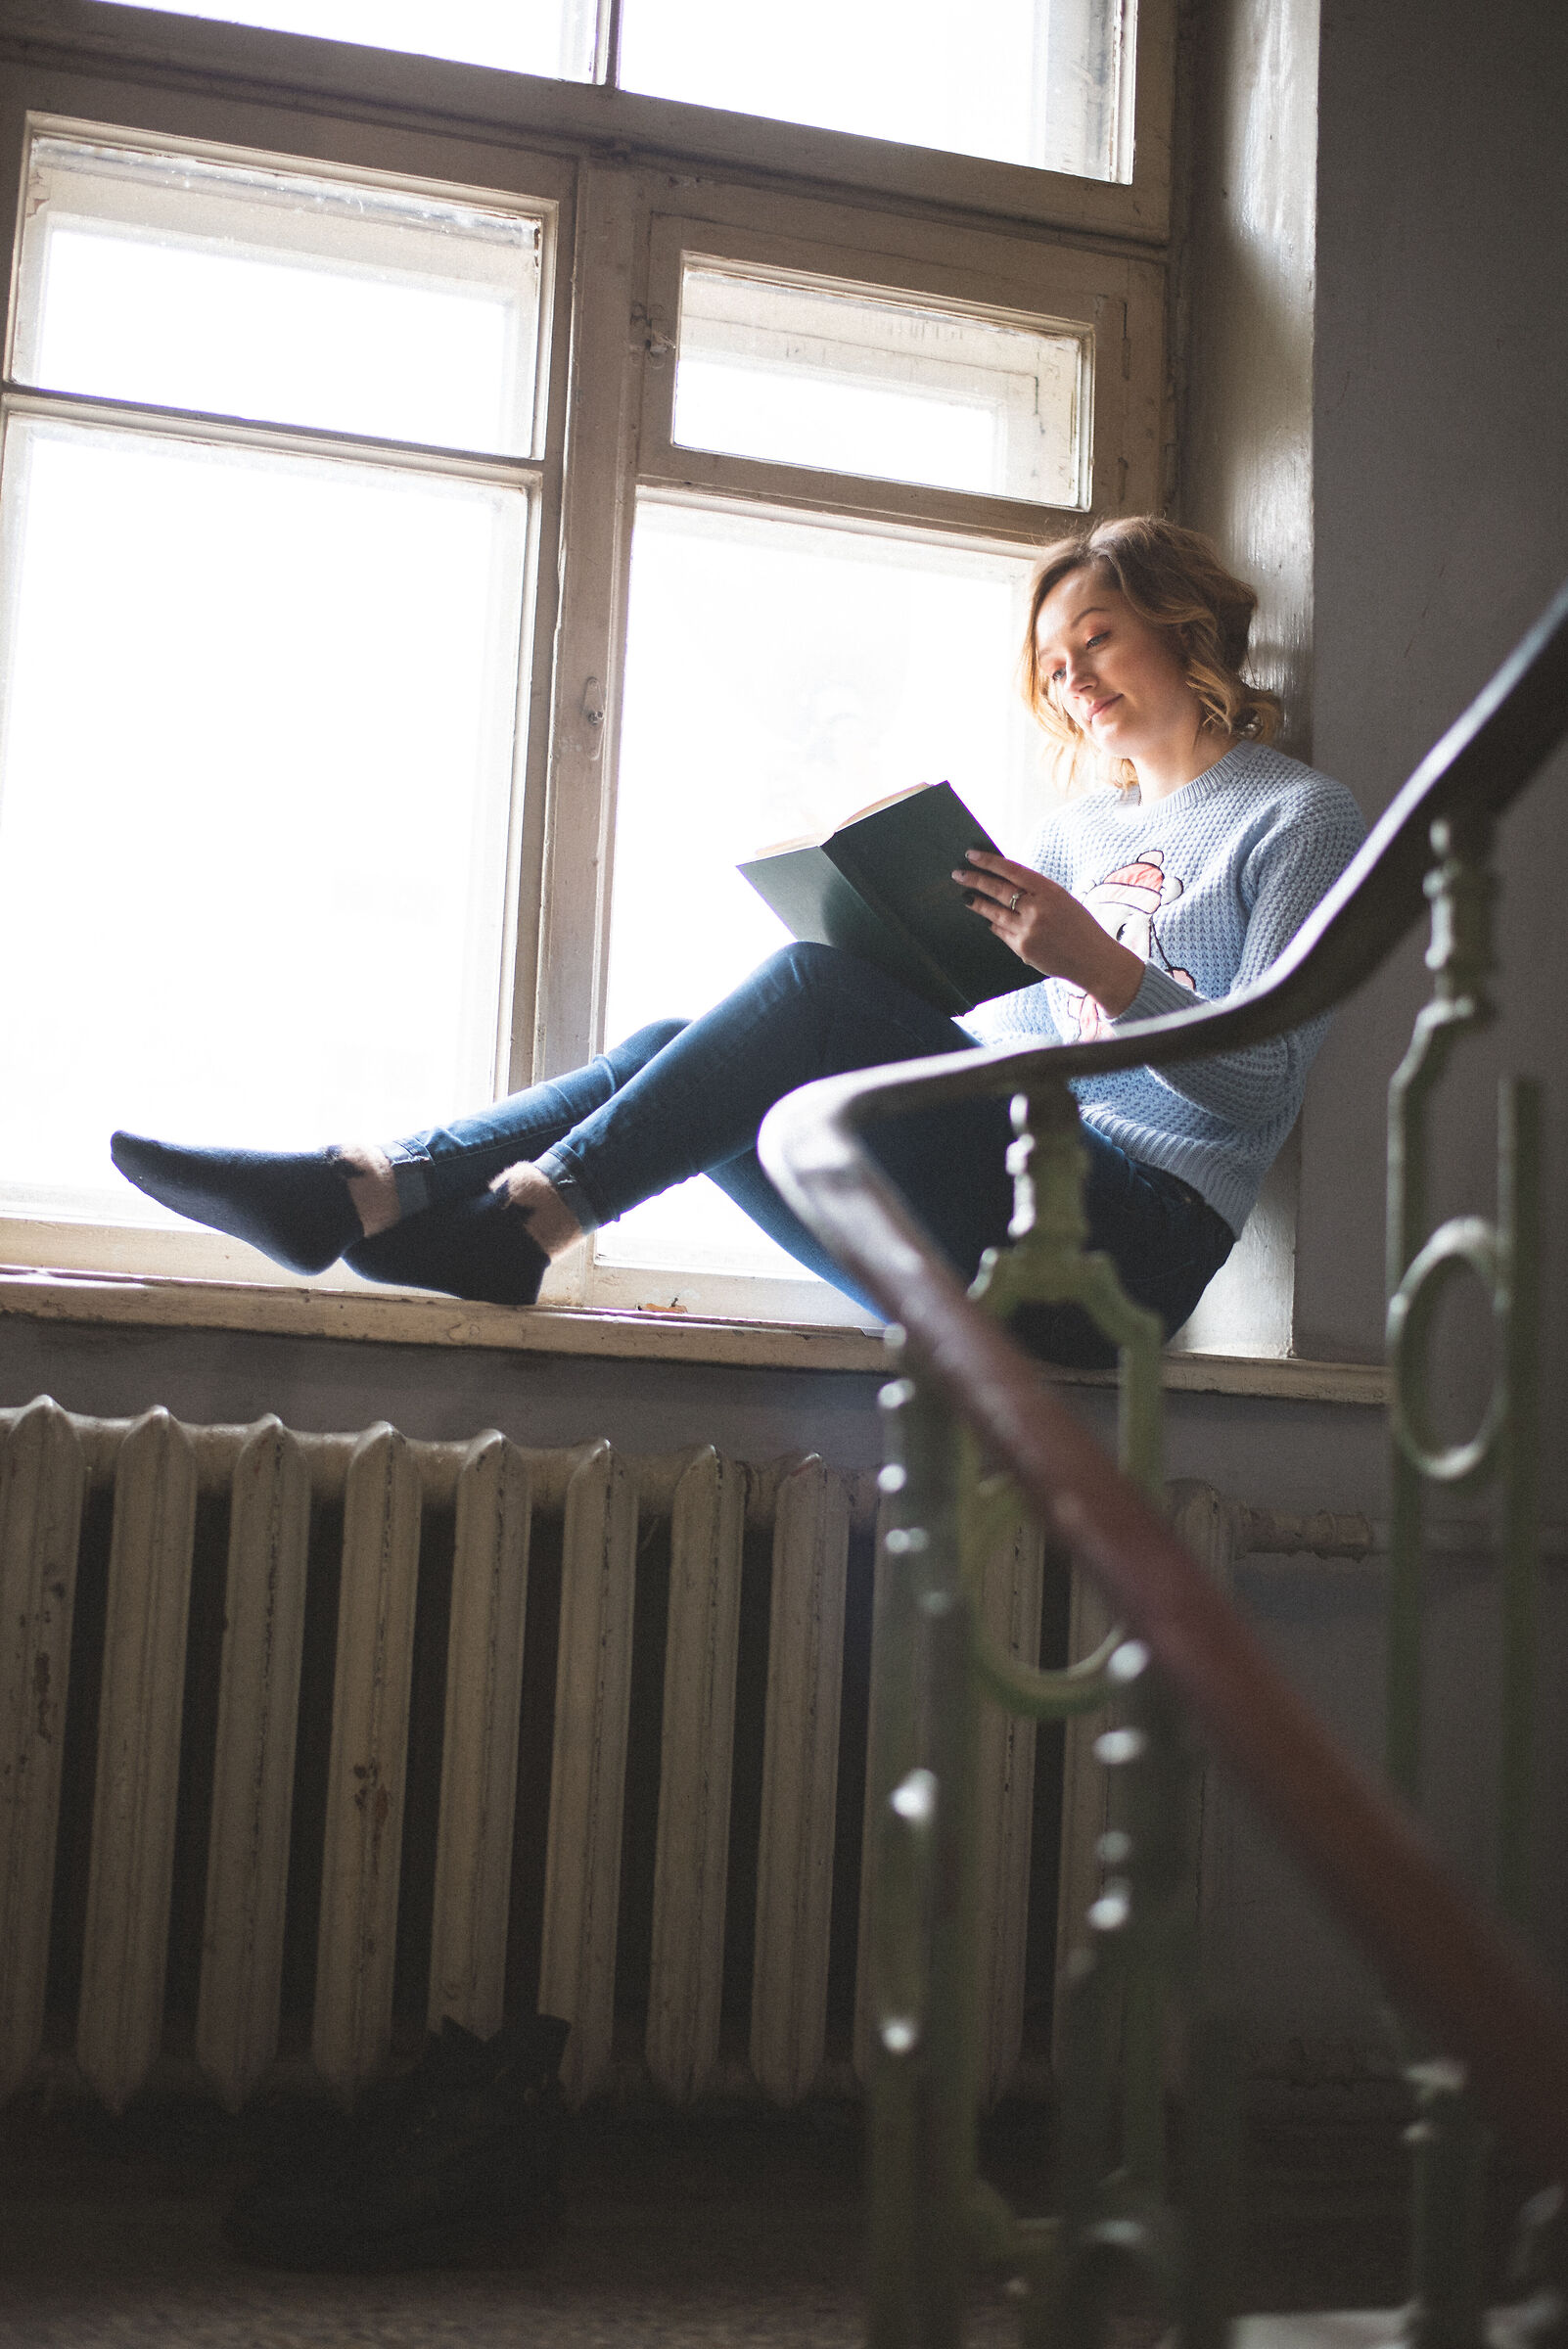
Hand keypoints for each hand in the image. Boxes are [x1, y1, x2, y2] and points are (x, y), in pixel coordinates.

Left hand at [954, 851, 1144, 1016]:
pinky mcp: (1023, 948)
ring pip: (994, 912)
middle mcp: (1037, 908)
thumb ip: (1037, 891)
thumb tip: (1005, 881)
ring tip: (966, 897)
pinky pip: (1001, 932)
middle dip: (975, 880)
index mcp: (1050, 891)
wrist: (1094, 960)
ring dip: (978, 903)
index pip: (1012, 870)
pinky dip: (993, 925)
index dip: (989, 861)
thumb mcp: (1063, 900)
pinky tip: (987, 920)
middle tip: (958, 874)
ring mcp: (1028, 930)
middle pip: (998, 890)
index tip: (971, 855)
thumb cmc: (1080, 927)